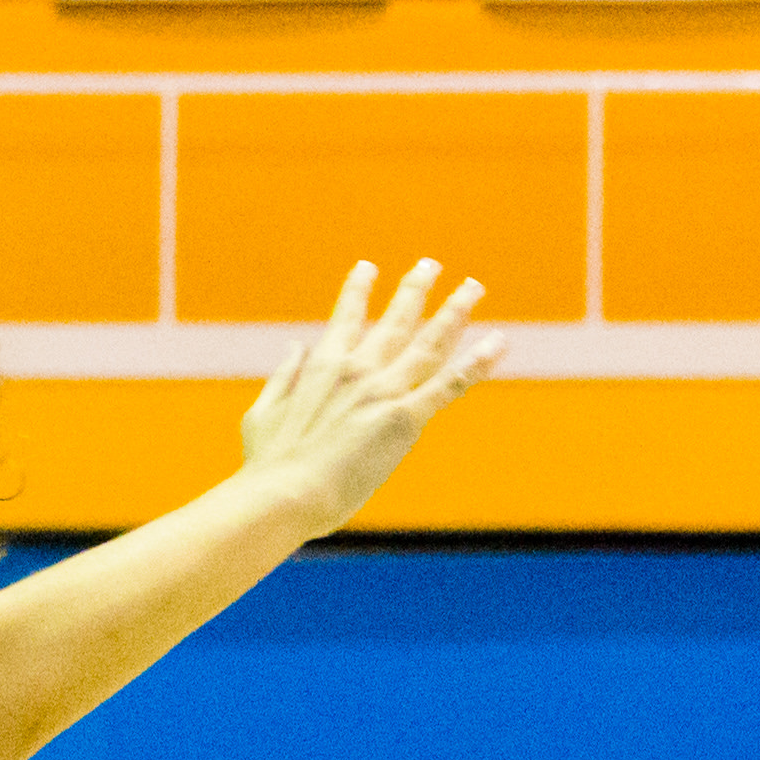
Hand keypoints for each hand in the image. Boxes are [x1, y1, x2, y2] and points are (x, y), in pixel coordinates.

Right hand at [235, 259, 504, 537]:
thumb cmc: (267, 465)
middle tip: (430, 265)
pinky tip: (497, 343)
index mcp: (321, 367)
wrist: (283, 495)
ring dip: (454, 312)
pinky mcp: (404, 418)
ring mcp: (383, 391)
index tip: (367, 267)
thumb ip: (282, 377)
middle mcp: (357, 369)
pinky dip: (476, 363)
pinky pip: (450, 384)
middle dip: (415, 289)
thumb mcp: (262, 413)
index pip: (346, 319)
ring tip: (472, 288)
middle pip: (395, 321)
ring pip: (429, 342)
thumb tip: (296, 346)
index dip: (358, 290)